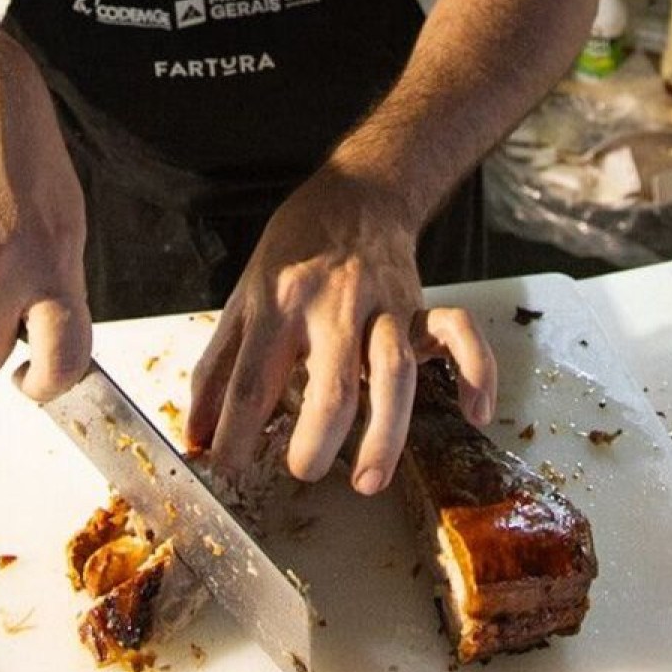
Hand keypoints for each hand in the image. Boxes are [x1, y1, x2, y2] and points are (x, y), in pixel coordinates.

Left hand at [185, 165, 495, 493]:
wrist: (356, 191)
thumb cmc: (294, 249)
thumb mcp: (243, 295)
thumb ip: (217, 367)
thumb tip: (195, 433)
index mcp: (278, 305)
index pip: (252, 381)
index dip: (236, 432)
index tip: (228, 467)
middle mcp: (332, 307)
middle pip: (330, 386)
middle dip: (317, 442)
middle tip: (303, 473)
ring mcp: (383, 306)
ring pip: (394, 373)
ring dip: (385, 434)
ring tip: (368, 479)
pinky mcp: (419, 304)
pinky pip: (458, 335)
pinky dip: (476, 372)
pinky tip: (476, 414)